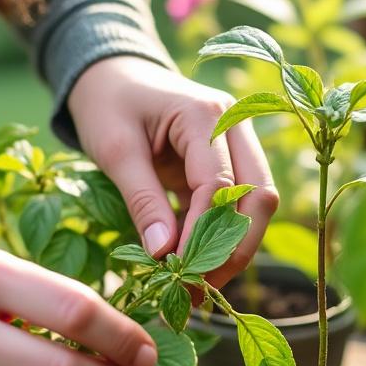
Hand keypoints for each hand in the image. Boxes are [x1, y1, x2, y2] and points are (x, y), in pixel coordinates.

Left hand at [69, 56, 277, 287]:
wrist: (109, 75)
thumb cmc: (107, 105)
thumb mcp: (114, 150)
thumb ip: (141, 200)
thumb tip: (162, 254)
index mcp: (206, 114)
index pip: (220, 184)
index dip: (203, 233)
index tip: (177, 272)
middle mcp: (234, 125)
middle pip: (258, 196)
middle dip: (234, 248)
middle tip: (199, 289)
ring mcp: (236, 143)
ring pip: (256, 204)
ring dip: (232, 248)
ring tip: (196, 288)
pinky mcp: (227, 163)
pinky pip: (236, 206)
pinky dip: (219, 238)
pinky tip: (194, 269)